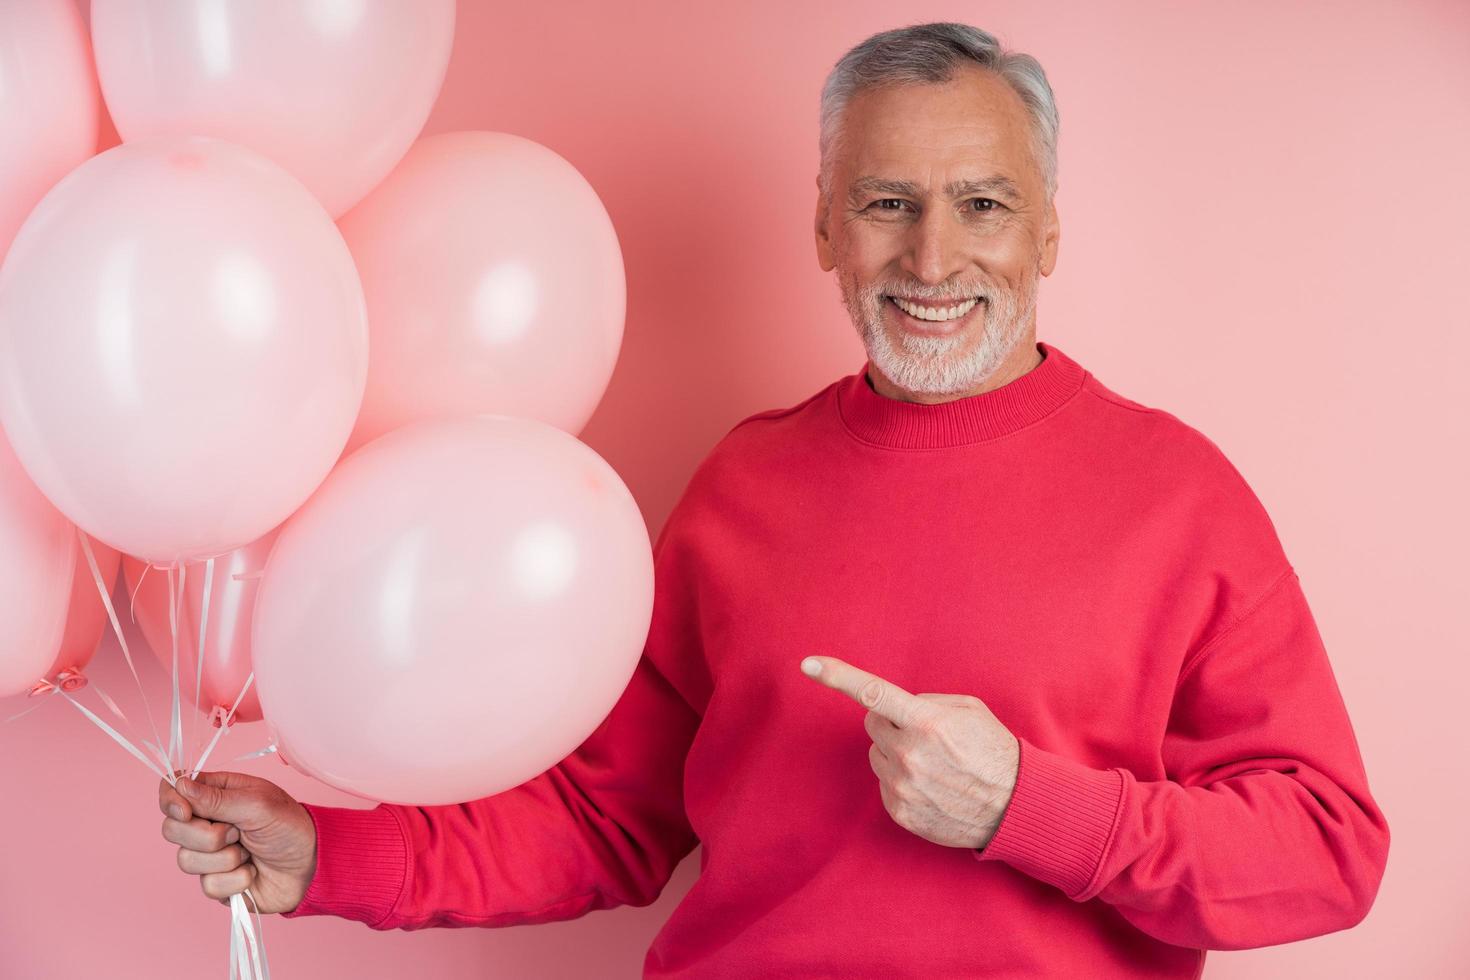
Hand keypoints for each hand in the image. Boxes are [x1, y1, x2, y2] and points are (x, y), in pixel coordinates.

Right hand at [158, 770, 316, 913]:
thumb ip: (217, 798)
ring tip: (249, 851)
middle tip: (237, 831)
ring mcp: (209, 855)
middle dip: (207, 835)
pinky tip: (252, 872)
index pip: (173, 792)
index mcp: (216, 795)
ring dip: (225, 858)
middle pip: (172, 829)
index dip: (171, 801)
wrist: (311, 866)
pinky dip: (235, 879)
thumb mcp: (258, 804)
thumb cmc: (290, 826)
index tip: (186, 811)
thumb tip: (180, 785)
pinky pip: (207, 885)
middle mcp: (207, 823)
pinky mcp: (217, 882)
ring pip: (186, 860)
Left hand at [800, 655, 1019, 849]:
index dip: (838, 676)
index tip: (809, 664)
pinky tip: (930, 784)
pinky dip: (901, 780)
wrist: (1014, 807)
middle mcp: (909, 754)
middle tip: (923, 735)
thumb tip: (897, 706)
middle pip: (872, 724)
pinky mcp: (900, 811)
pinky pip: (884, 782)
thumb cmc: (992, 751)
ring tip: (933, 764)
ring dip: (896, 753)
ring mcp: (903, 785)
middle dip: (891, 724)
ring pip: (876, 754)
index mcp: (927, 722)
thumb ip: (926, 702)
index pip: (873, 693)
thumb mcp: (968, 710)